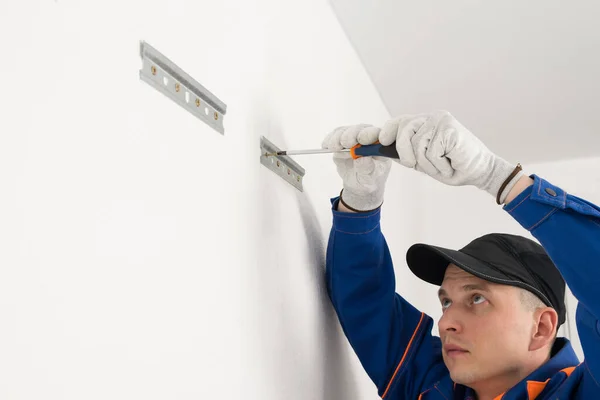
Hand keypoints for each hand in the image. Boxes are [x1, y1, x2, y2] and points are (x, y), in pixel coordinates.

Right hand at [322, 124, 391, 210]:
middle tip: (345, 143)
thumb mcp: (370, 179)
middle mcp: (369, 138)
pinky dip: (330, 139)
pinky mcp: (343, 139)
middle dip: (352, 134)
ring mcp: (355, 137)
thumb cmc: (369, 180)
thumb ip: (367, 169)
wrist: (358, 184)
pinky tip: (326, 146)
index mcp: (381, 146)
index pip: (379, 135)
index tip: (361, 140)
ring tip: (334, 147)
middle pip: (361, 129)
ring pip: (347, 130)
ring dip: (339, 137)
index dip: (370, 135)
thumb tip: (362, 158)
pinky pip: (336, 134)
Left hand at [378, 110, 523, 202]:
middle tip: (416, 164)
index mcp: (423, 123)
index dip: (384, 131)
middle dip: (406, 152)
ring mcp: (440, 120)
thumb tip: (379, 148)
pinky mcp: (449, 127)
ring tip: (442, 164)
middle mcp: (430, 117)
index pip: (398, 122)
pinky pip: (431, 151)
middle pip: (402, 130)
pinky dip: (439, 164)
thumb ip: (403, 153)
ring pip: (416, 144)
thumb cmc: (451, 167)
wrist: (478, 172)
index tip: (367, 140)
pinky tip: (450, 163)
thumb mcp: (421, 161)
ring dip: (427, 163)